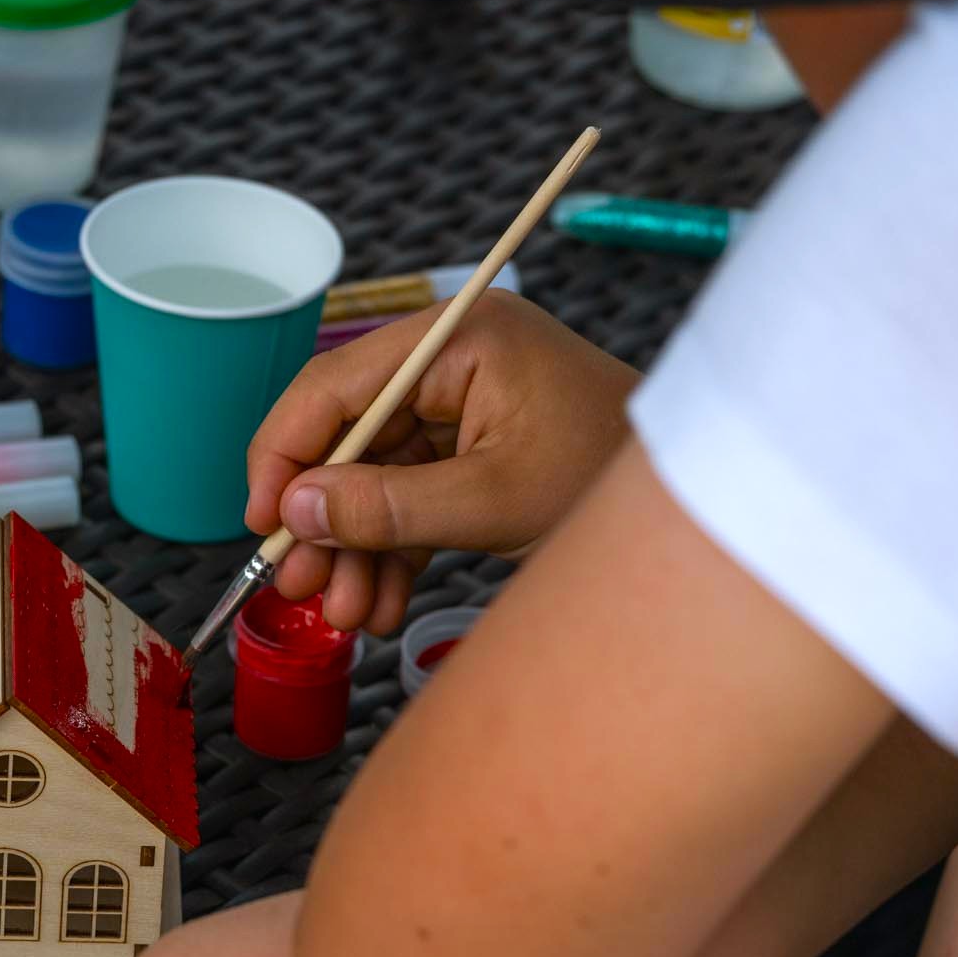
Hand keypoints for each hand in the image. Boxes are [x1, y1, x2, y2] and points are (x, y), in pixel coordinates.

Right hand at [244, 291, 638, 634]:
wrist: (694, 506)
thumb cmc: (611, 478)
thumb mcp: (493, 499)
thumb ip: (391, 506)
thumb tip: (298, 510)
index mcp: (458, 341)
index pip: (335, 385)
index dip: (285, 452)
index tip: (263, 520)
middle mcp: (452, 362)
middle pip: (350, 436)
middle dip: (326, 520)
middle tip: (302, 587)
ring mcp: (464, 407)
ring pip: (377, 477)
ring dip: (359, 550)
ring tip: (349, 615)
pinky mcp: (476, 450)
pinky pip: (413, 496)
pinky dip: (397, 551)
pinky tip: (383, 605)